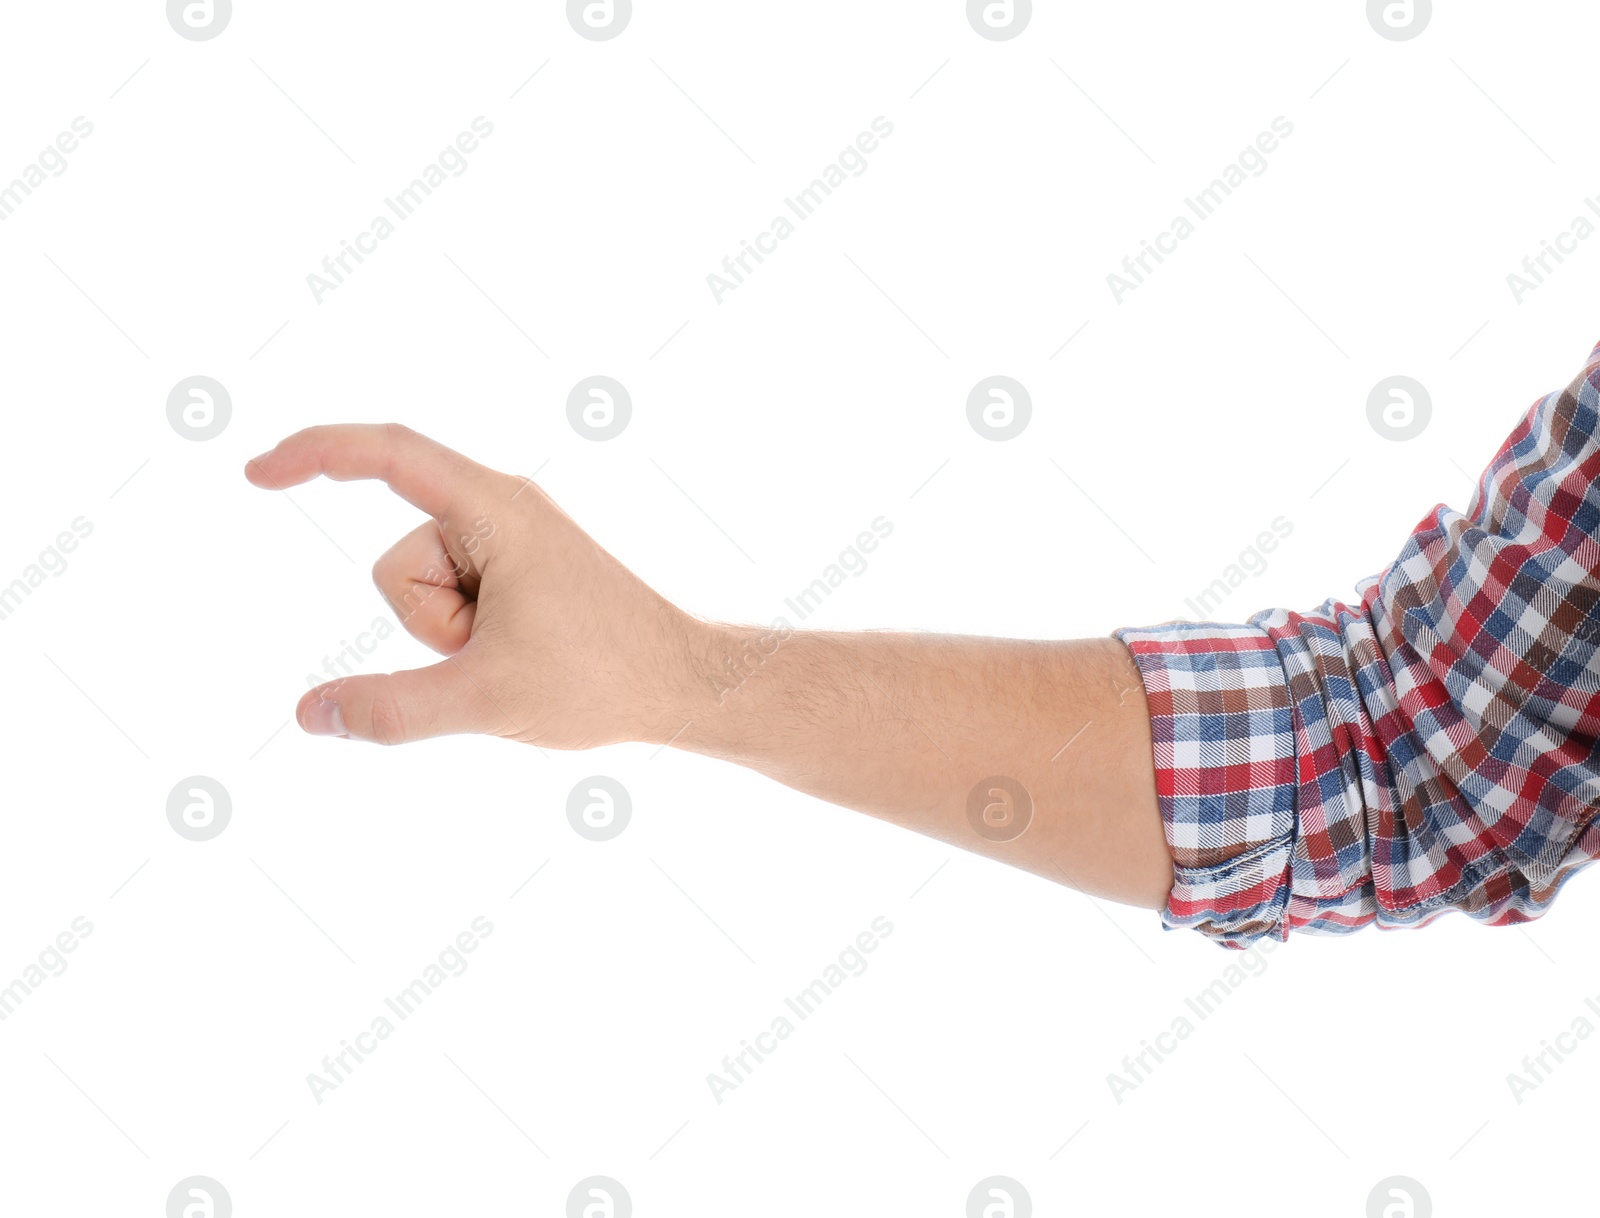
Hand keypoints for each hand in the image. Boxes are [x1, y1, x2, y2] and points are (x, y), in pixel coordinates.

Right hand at [245, 424, 704, 747]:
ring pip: (422, 590)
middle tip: (503, 650)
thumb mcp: (484, 699)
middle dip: (430, 623)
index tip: (256, 472)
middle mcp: (501, 508)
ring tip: (522, 652)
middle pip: (399, 561)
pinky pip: (452, 601)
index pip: (388, 454)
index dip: (316, 453)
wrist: (685, 685)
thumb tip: (309, 714)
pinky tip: (523, 652)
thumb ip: (390, 709)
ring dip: (454, 635)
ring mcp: (510, 539)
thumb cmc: (602, 679)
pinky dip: (468, 635)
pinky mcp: (518, 567)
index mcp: (496, 509)